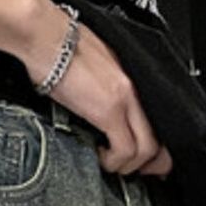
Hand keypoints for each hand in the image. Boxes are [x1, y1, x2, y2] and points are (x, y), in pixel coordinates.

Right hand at [14, 0, 173, 180]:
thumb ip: (105, 86)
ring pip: (146, 149)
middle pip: (160, 140)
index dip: (155, 148)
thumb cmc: (58, 45)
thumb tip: (100, 106)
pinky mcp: (110, 109)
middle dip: (148, 165)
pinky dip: (114, 162)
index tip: (145, 161)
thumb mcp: (93, 66)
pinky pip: (125, 150)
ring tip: (110, 163)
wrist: (44, 34)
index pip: (158, 120)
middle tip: (131, 171)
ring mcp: (125, 98)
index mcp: (132, 77)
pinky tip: (101, 156)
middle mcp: (135, 87)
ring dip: (127, 166)